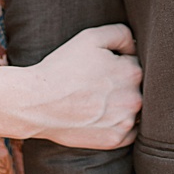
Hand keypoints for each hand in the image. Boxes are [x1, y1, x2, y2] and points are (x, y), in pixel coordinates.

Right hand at [24, 24, 142, 148]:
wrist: (35, 102)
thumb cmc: (62, 68)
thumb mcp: (91, 37)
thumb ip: (122, 33)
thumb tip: (136, 46)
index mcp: (133, 72)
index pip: (135, 64)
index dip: (118, 63)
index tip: (100, 68)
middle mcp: (134, 98)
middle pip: (137, 87)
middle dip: (122, 85)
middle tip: (97, 86)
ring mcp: (125, 121)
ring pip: (134, 109)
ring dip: (123, 105)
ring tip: (98, 101)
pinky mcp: (115, 140)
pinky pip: (129, 131)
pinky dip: (119, 125)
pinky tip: (101, 117)